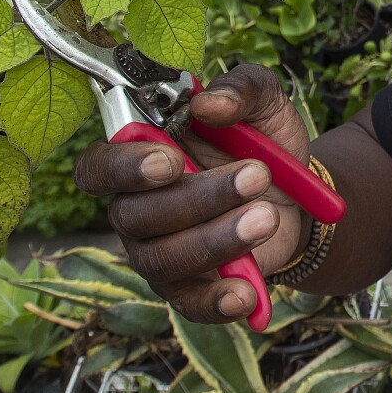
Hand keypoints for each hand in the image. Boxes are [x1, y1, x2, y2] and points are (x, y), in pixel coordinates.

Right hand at [73, 63, 311, 323]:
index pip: (96, 169)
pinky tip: (245, 295)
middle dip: (198, 197)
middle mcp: (135, 210)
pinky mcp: (188, 288)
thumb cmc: (259, 141)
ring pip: (164, 258)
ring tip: (267, 216)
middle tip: (257, 175)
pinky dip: (215, 302)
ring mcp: (157, 253)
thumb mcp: (262, 102)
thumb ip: (241, 89)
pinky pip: (189, 304)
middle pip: (136, 216)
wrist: (294, 194)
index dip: (123, 168)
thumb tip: (209, 103)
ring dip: (217, 238)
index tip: (170, 160)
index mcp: (138, 158)